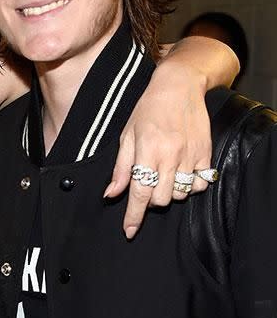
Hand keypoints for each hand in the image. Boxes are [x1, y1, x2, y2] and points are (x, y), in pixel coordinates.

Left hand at [104, 60, 212, 237]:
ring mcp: (191, 156)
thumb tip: (111, 194)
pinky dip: (191, 186)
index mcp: (147, 151)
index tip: (130, 231)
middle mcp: (170, 156)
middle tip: (147, 184)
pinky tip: (183, 174)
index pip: (139, 193)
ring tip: (165, 175)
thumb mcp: (127, 135)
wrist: (180, 86)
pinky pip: (201, 185)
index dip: (134, 216)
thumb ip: (121, 168)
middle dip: (151, 199)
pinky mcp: (206, 154)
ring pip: (181, 194)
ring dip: (170, 192)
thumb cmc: (148, 109)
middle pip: (161, 199)